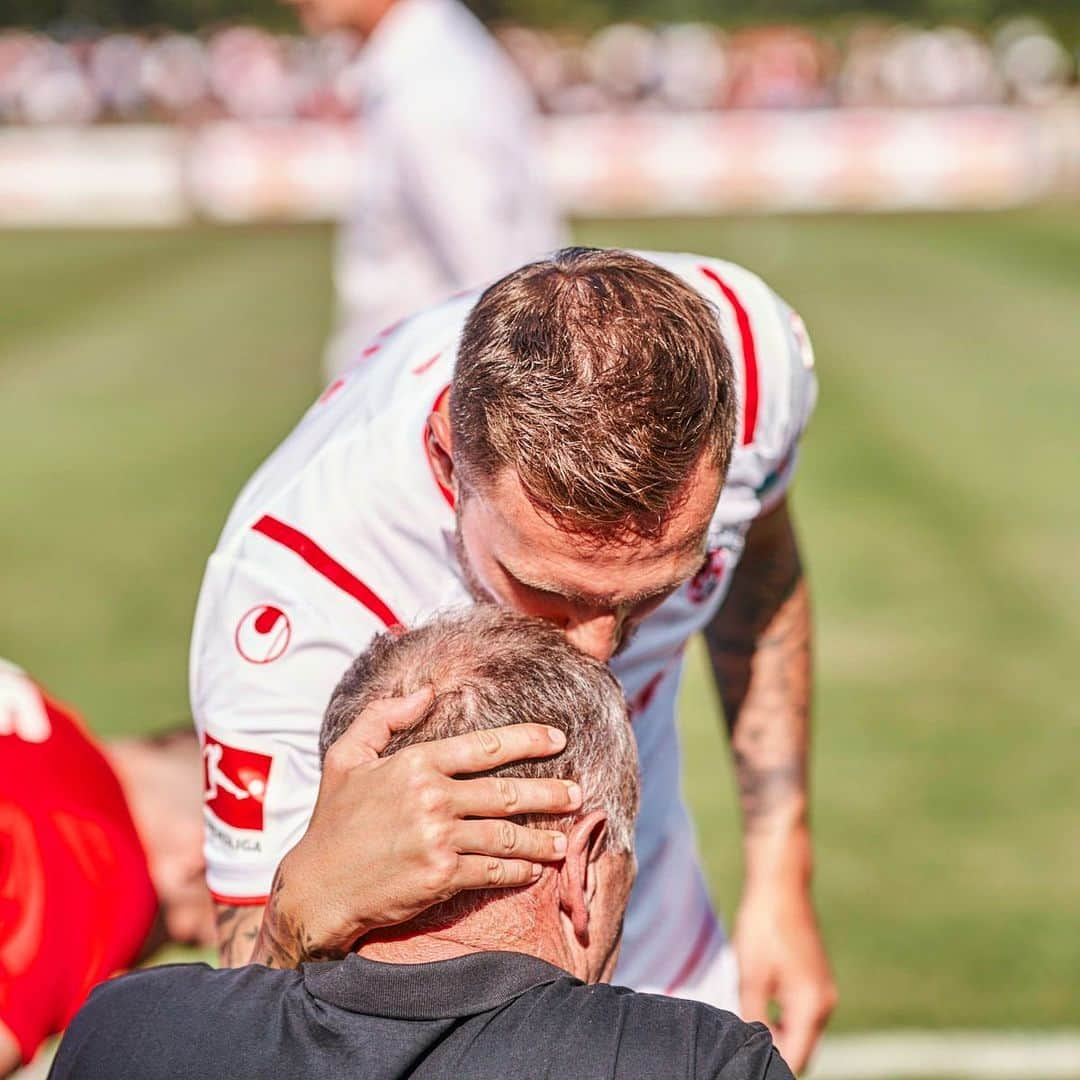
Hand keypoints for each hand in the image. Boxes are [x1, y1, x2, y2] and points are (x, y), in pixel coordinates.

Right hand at [255, 687, 578, 965]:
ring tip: (563, 839)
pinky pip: (493, 871)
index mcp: (414, 764)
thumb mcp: (346, 756)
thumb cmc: (333, 821)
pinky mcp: (441, 877)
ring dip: (542, 838)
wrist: (316, 888)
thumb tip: (426, 692)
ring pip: (507, 835)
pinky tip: (534, 869)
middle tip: (577, 793)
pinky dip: (519, 870)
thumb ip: (384, 716)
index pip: (484, 747)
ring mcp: (438, 839)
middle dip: (549, 793)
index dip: (527, 740)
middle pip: (507, 793)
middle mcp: (431, 798)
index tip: (558, 739)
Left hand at [733, 880, 836, 1073]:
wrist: (780, 884)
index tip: (744, 1062)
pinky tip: (755, 1008)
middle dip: (773, 1052)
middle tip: (739, 1044)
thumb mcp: (751, 976)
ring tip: (743, 1024)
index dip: (769, 1065)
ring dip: (775, 1036)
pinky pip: (800, 1014)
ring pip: (800, 1032)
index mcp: (811, 1006)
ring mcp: (822, 991)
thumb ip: (753, 1018)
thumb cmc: (764, 926)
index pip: (795, 1059)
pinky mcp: (814, 980)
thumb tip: (750, 1047)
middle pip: (801, 1050)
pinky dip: (781, 1020)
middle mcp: (824, 1003)